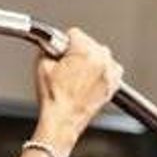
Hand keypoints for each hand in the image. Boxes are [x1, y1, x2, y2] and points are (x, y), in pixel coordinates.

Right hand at [33, 27, 124, 152]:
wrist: (62, 122)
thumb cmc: (55, 100)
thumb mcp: (42, 66)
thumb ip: (48, 48)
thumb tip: (53, 45)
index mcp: (85, 51)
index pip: (74, 34)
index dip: (64, 44)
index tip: (60, 53)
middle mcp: (101, 59)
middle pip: (89, 43)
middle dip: (78, 53)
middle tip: (67, 69)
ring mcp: (110, 72)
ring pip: (100, 55)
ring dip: (90, 62)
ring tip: (77, 77)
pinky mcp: (113, 85)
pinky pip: (110, 69)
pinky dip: (101, 72)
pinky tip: (88, 82)